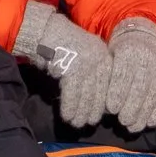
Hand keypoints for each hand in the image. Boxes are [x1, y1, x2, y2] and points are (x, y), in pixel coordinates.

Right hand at [13, 1, 112, 128]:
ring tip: (75, 123)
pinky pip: (72, 92)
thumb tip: (102, 104)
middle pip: (99, 91)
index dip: (103, 103)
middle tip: (87, 124)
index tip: (97, 116)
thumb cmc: (66, 49)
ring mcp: (86, 61)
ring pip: (86, 93)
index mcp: (106, 56)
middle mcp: (99, 57)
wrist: (46, 32)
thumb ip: (94, 76)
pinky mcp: (71, 65)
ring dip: (80, 111)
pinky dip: (69, 106)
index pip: (109, 85)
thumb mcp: (86, 59)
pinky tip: (67, 116)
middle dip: (92, 110)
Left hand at [106, 17, 155, 131]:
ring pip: (154, 94)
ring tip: (134, 127)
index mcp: (128, 51)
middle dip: (131, 108)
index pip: (123, 74)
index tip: (111, 109)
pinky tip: (149, 123)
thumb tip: (101, 106)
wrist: (147, 37)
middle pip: (140, 87)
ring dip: (144, 114)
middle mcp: (147, 58)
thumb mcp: (110, 56)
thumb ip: (107, 77)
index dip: (118, 93)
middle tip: (123, 121)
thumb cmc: (121, 53)